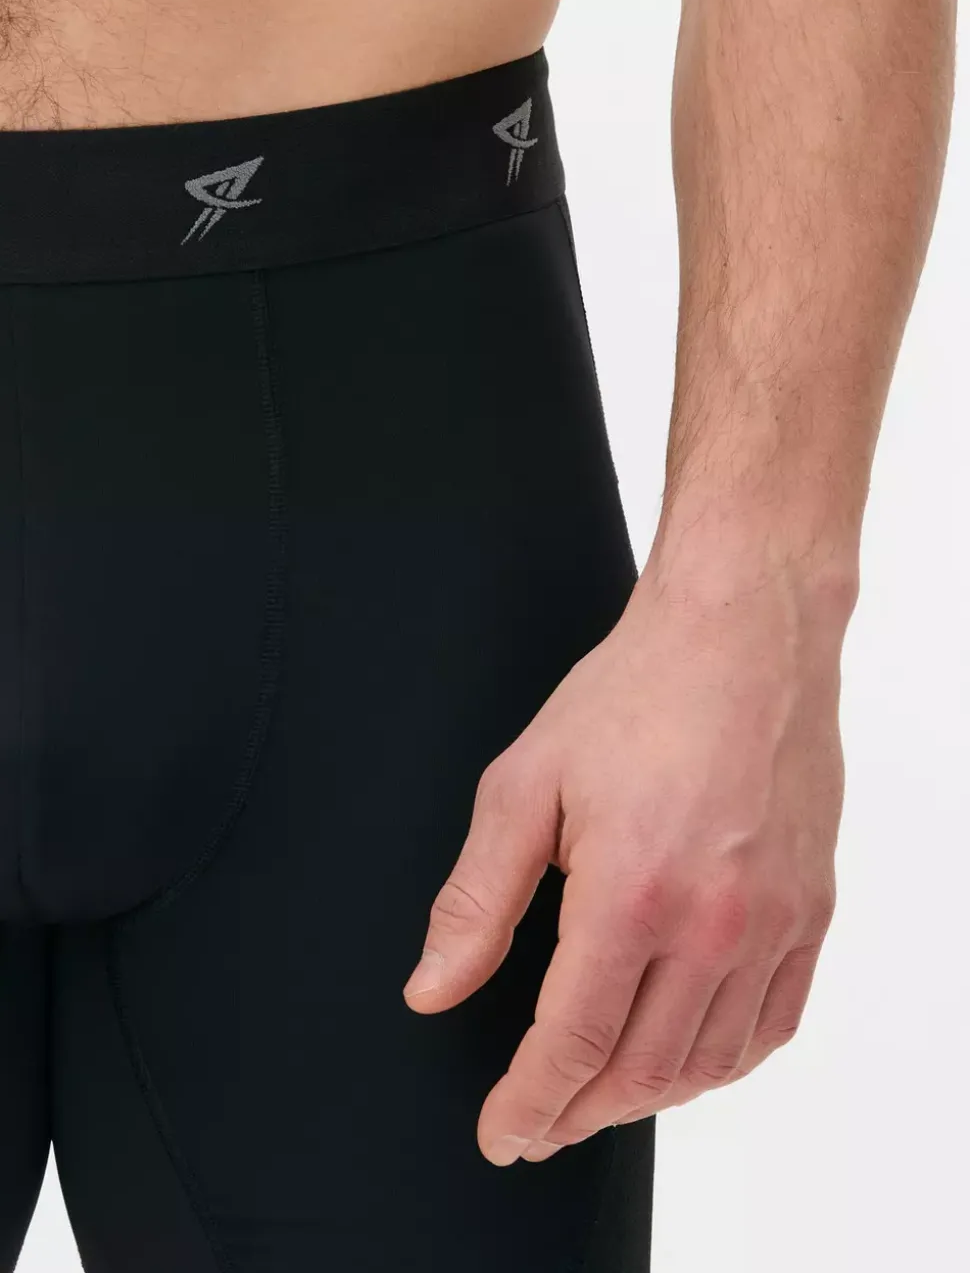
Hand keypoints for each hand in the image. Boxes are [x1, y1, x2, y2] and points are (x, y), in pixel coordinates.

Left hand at [402, 544, 847, 1165]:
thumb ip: (477, 899)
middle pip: (641, 1071)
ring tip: (598, 1099)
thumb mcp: (525, 784)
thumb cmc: (635, 695)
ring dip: (646, 1099)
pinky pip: (774, 1024)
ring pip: (709, 1062)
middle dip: (578, 1114)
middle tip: (539, 1123)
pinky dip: (722, 1063)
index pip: (573, 1044)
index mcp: (632, 892)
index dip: (529, 1103)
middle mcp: (714, 923)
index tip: (503, 1134)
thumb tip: (432, 987)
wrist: (742, 637)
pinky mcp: (811, 908)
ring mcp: (775, 921)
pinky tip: (686, 1059)